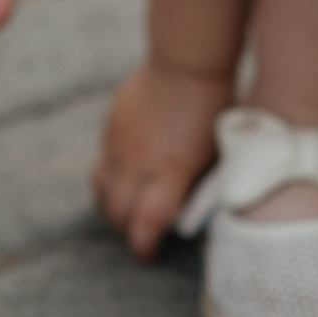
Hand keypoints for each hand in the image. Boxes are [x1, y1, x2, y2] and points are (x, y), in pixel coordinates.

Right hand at [96, 62, 232, 259]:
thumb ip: (199, 186)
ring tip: (127, 211)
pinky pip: (103, 162)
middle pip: (118, 212)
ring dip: (112, 207)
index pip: (145, 224)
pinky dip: (111, 178)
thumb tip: (193, 213)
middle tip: (140, 236)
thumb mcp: (215, 155)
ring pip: (102, 189)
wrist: (189, 61)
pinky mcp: (111, 127)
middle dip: (127, 231)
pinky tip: (127, 175)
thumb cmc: (214, 107)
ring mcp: (120, 143)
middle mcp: (138, 161)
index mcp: (170, 171)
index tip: (149, 255)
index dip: (143, 247)